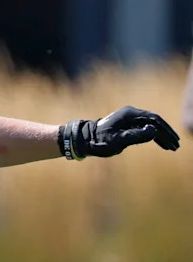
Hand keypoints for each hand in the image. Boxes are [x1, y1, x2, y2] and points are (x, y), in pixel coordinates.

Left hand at [61, 106, 179, 158]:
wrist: (84, 140)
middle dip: (166, 134)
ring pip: (150, 126)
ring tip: (171, 147)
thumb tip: (154, 130)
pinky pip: (144, 129)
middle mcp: (130, 114)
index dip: (165, 130)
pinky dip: (153, 137)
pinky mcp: (127, 125)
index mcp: (129, 114)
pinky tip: (161, 144)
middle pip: (154, 122)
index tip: (173, 140)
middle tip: (176, 145)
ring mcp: (129, 119)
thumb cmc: (99, 141)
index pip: (154, 119)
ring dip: (161, 136)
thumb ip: (136, 136)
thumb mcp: (118, 141)